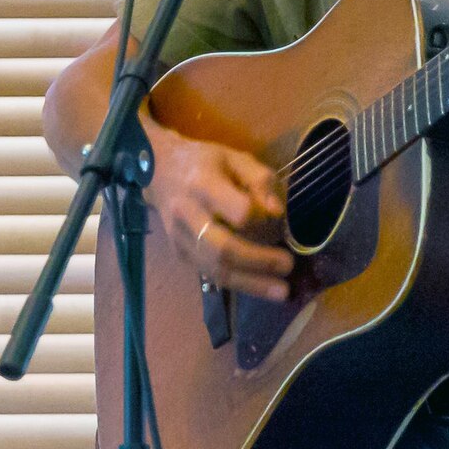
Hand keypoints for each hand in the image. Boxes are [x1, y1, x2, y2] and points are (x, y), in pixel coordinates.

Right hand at [140, 109, 292, 300]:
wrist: (159, 171)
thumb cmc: (203, 162)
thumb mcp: (234, 158)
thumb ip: (259, 180)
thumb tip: (277, 214)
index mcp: (202, 184)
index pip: (238, 212)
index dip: (261, 218)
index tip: (277, 218)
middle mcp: (187, 214)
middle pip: (224, 249)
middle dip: (259, 262)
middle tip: (288, 266)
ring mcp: (180, 238)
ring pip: (215, 270)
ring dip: (251, 283)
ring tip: (281, 291)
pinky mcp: (179, 253)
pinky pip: (210, 274)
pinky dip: (237, 283)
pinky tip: (259, 286)